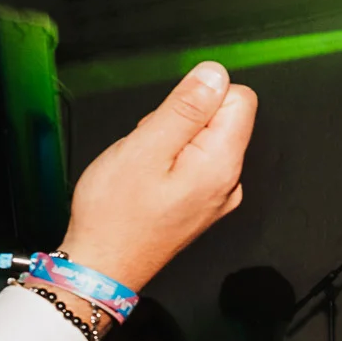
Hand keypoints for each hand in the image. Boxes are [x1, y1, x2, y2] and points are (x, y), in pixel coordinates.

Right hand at [62, 61, 252, 293]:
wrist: (102, 265)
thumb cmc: (116, 214)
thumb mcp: (146, 147)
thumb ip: (185, 107)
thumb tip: (215, 75)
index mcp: (223, 163)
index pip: (239, 98)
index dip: (199, 97)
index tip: (168, 120)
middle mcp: (230, 180)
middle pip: (221, 117)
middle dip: (181, 119)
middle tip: (149, 148)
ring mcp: (217, 194)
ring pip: (202, 138)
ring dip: (171, 140)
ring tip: (145, 166)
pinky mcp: (201, 202)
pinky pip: (193, 161)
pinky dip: (169, 160)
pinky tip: (148, 179)